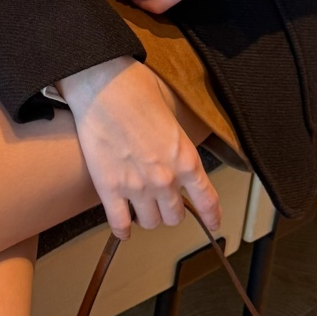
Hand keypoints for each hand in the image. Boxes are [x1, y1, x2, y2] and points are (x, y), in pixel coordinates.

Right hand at [57, 56, 221, 240]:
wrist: (103, 87)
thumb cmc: (137, 90)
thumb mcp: (173, 117)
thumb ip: (178, 145)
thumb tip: (175, 155)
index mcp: (186, 159)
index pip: (207, 199)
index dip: (212, 216)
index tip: (213, 222)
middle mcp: (165, 179)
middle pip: (175, 216)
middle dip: (170, 210)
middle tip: (162, 201)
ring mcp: (136, 187)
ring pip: (150, 222)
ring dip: (147, 217)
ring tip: (141, 207)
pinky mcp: (109, 188)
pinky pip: (119, 223)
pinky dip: (122, 228)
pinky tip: (122, 226)